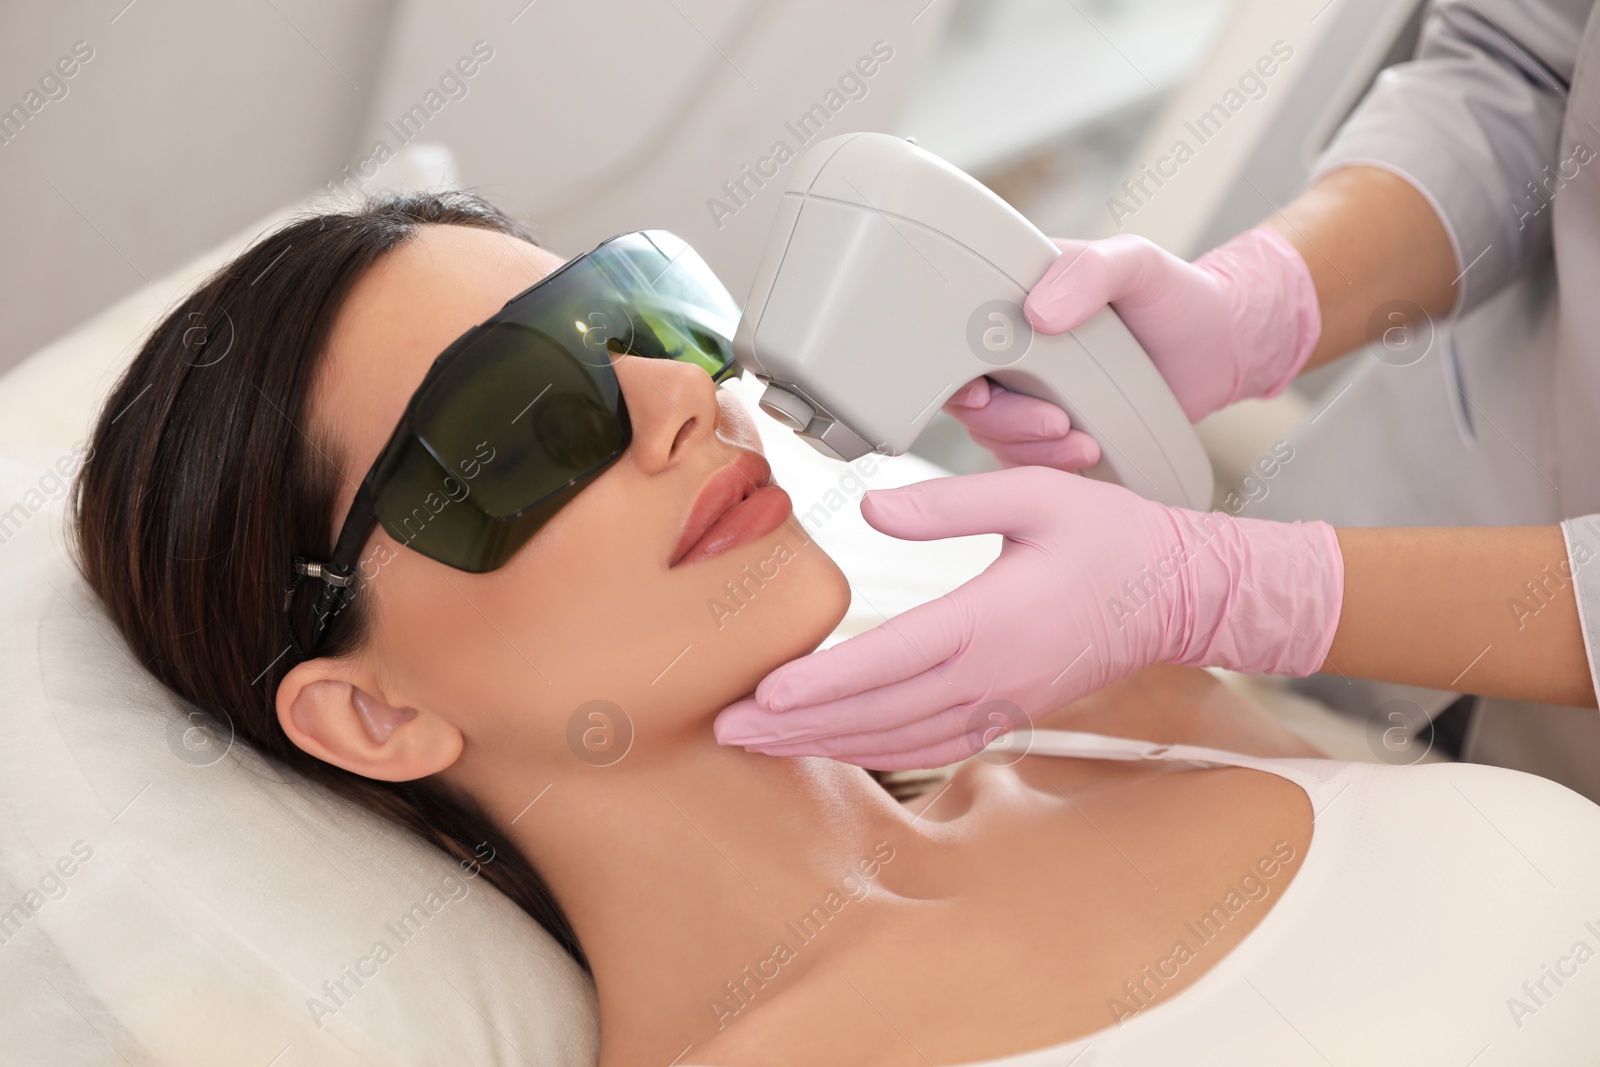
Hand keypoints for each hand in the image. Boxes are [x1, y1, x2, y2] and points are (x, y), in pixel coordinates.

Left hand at [714, 467, 1341, 770]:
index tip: (759, 696)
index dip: (818, 684)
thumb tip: (873, 510)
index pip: (885, 661)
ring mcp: (999, 703)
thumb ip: (951, 502)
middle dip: (796, 727)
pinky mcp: (1007, 712)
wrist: (1182, 594)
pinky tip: (835, 745)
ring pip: (896, 739)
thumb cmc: (1113, 538)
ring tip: (761, 745)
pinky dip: (874, 749)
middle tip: (725, 731)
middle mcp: (989, 676)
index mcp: (989, 621)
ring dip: (824, 744)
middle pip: (875, 714)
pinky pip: (929, 744)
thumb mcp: (1038, 495)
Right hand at [941, 226, 1320, 467]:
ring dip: (1032, 447)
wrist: (1219, 349)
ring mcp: (1030, 393)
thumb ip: (1090, 270)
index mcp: (1013, 300)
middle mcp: (1012, 349)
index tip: (980, 395)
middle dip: (1006, 421)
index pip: (952, 339)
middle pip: (968, 399)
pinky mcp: (1052, 432)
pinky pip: (1026, 460)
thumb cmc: (1177, 297)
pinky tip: (1088, 452)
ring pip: (994, 436)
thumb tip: (1038, 311)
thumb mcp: (1137, 263)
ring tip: (1081, 440)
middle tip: (1053, 421)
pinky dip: (1051, 465)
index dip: (952, 374)